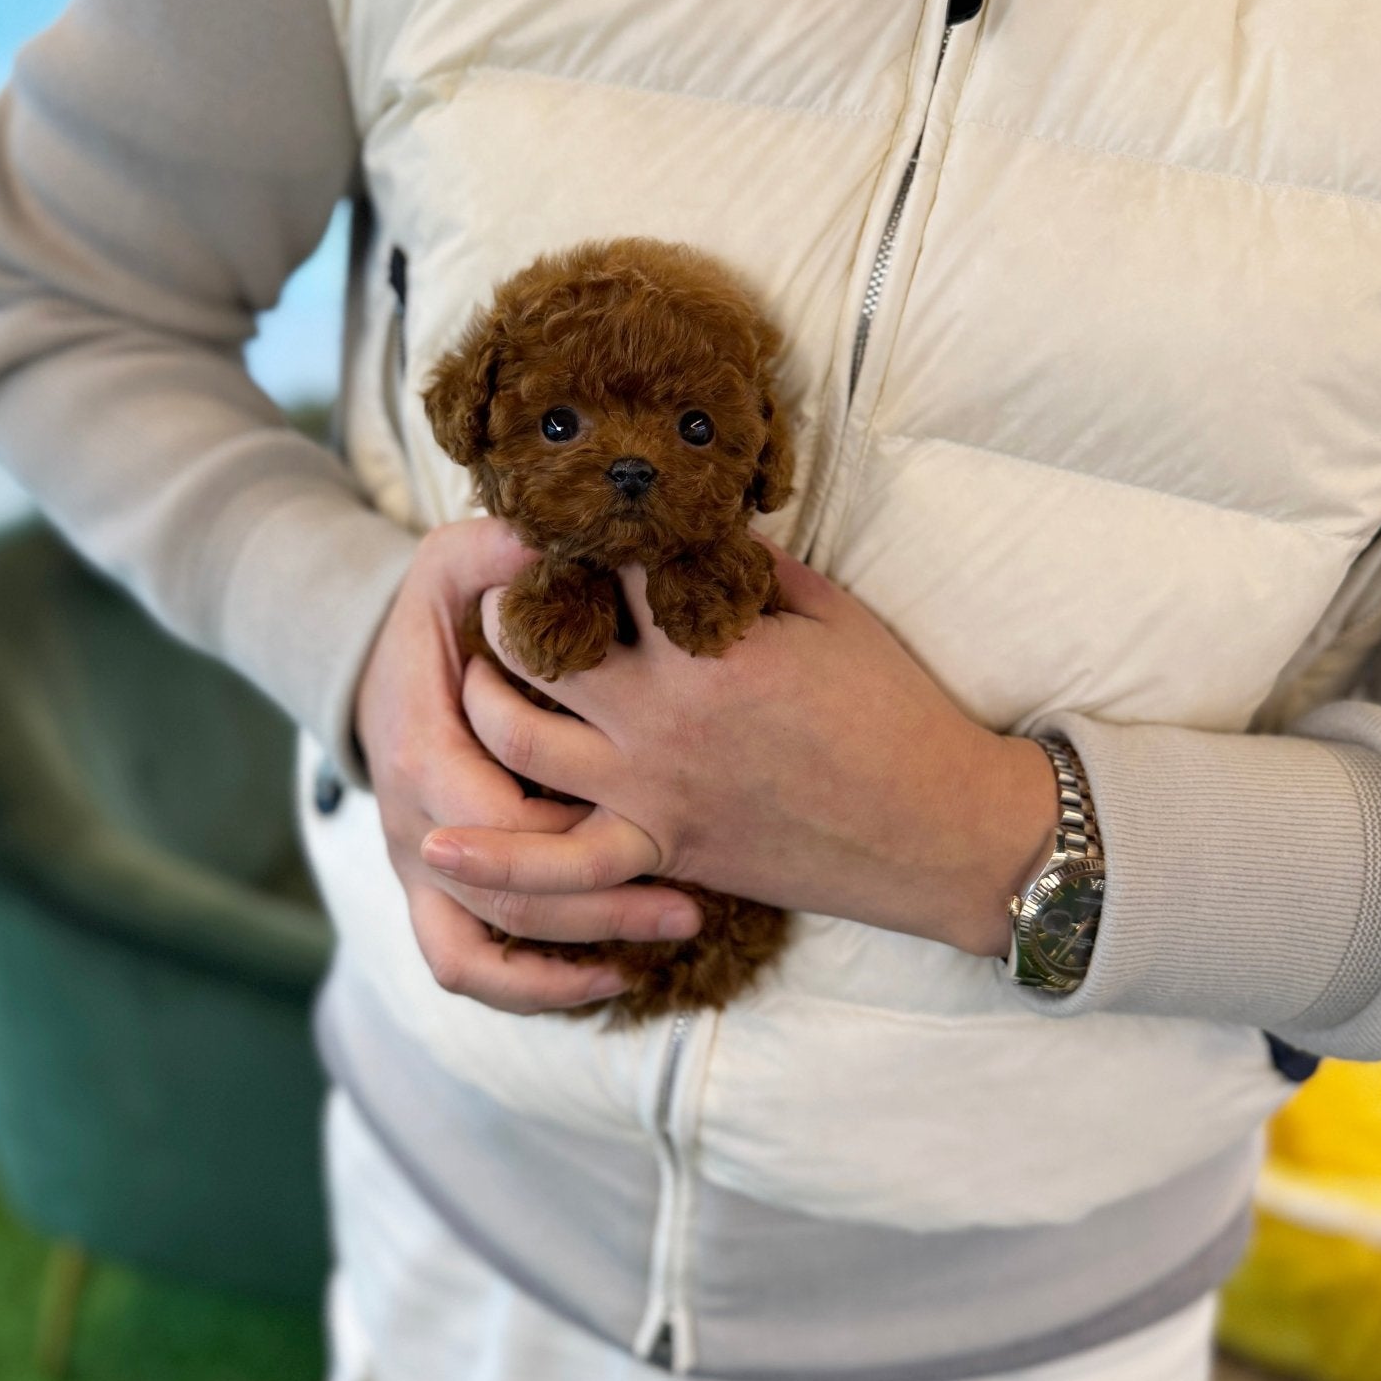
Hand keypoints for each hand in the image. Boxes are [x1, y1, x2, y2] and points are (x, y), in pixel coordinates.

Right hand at [354, 518, 703, 1013]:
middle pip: (502, 898)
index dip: (573, 832)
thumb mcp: (457, 563)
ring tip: (648, 959)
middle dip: (596, 910)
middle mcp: (410, 822)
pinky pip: (467, 967)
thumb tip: (556, 535)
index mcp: (421, 748)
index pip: (499, 818)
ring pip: (472, 954)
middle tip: (692, 908)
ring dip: (560, 970)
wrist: (367, 664)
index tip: (658, 826)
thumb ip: (504, 551)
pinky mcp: (430, 893)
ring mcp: (415, 867)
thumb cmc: (435, 613)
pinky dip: (530, 988)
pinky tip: (609, 979)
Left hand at [421, 546, 1057, 957]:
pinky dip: (497, 859)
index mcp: (704, 642)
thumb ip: (748, 566)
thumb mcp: (830, 611)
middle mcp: (660, 716)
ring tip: (476, 667)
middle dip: (507, 604)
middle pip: (533, 643)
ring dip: (481, 696)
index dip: (578, 533)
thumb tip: (687, 527)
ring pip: (515, 738)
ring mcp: (651, 790)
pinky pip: (560, 864)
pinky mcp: (661, 849)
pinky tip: (440, 846)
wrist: (940, 832)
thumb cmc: (897, 712)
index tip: (566, 516)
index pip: (603, 564)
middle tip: (505, 584)